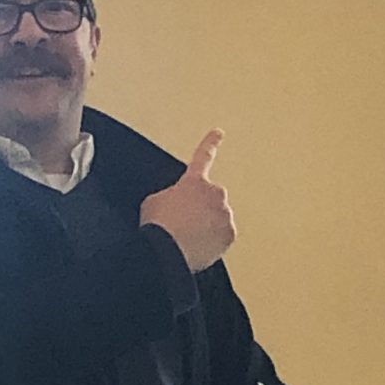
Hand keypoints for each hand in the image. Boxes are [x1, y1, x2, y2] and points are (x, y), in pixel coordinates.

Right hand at [139, 130, 234, 273]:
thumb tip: (175, 204)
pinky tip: (196, 247)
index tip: (219, 132)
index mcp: (194, 181)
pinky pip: (223, 237)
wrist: (166, 252)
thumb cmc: (158, 226)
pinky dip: (213, 242)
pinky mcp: (229, 234)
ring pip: (218, 218)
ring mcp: (224, 214)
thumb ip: (171, 195)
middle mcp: (214, 193)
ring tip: (186, 238)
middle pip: (211, 198)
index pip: (203, 156)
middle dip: (202, 208)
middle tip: (184, 224)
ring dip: (207, 226)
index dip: (210, 142)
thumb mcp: (154, 201)